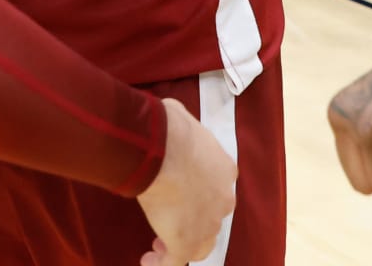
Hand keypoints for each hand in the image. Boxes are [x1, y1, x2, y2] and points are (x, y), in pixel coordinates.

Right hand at [136, 97, 236, 265]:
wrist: (164, 149)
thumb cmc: (170, 128)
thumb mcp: (181, 119)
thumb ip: (182, 127)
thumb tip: (170, 121)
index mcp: (225, 170)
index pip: (216, 188)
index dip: (198, 193)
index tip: (180, 193)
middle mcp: (223, 200)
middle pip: (212, 218)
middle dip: (192, 221)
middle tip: (171, 219)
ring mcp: (207, 224)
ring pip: (200, 244)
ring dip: (181, 245)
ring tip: (159, 245)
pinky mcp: (186, 241)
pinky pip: (175, 262)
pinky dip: (161, 264)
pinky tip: (146, 260)